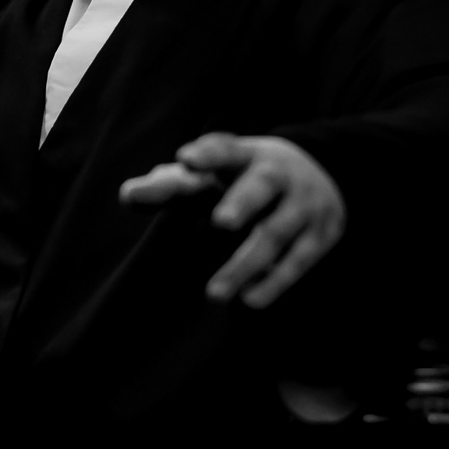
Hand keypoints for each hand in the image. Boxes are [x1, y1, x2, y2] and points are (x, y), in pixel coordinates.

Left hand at [119, 132, 345, 306]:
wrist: (321, 174)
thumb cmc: (245, 178)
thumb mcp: (215, 172)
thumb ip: (171, 184)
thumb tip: (127, 196)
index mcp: (246, 154)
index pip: (225, 149)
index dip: (208, 154)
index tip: (185, 159)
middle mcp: (278, 174)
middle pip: (260, 186)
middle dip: (242, 202)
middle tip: (221, 222)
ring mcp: (303, 203)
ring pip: (276, 232)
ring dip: (246, 263)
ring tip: (214, 293)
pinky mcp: (320, 234)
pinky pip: (299, 260)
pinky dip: (275, 281)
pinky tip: (250, 299)